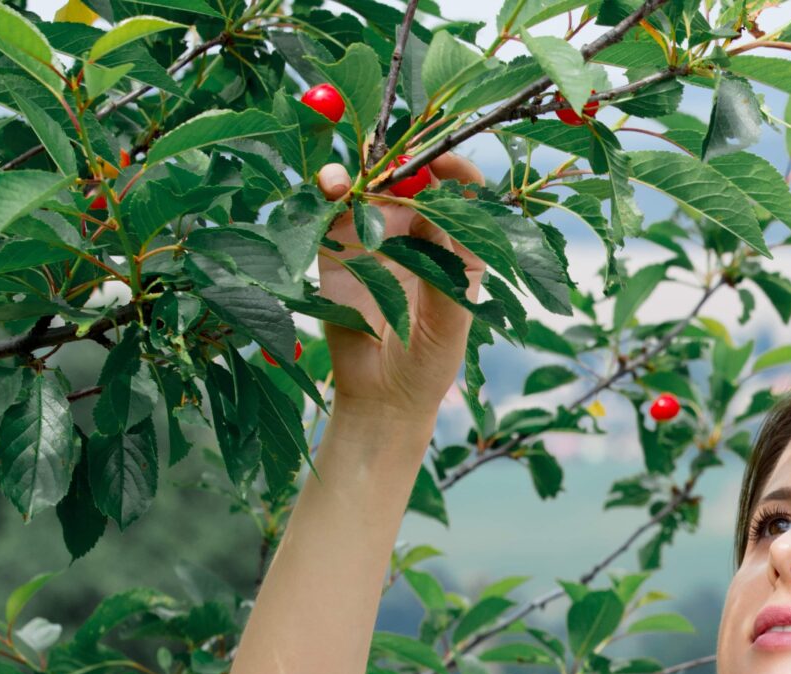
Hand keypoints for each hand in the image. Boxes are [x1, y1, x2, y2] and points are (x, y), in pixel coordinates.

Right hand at [311, 153, 486, 418]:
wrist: (381, 398)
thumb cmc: (428, 364)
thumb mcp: (449, 322)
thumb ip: (444, 271)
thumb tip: (435, 217)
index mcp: (457, 248)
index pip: (462, 194)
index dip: (454, 168)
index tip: (441, 159)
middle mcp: (417, 234)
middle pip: (409, 180)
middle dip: (398, 163)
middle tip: (388, 164)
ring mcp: (376, 238)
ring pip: (368, 188)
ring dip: (358, 174)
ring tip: (349, 182)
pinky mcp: (337, 249)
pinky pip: (331, 211)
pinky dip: (328, 192)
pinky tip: (331, 191)